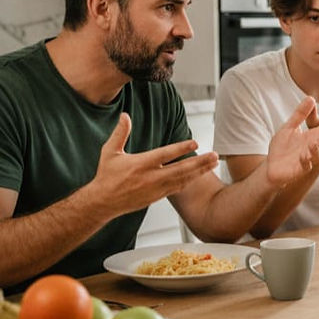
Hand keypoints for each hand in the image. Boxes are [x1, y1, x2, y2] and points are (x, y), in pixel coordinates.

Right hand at [88, 113, 217, 216]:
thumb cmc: (106, 176)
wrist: (103, 202)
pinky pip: (178, 188)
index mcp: (140, 164)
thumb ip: (120, 133)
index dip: (180, 148)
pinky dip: (191, 180)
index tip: (195, 142)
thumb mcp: (109, 152)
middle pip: (181, 169)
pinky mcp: (158, 196)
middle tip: (215, 155)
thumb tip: (125, 115)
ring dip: (200, 171)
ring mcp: (156, 188)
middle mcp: (151, 177)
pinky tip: (201, 174)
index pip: (165, 154)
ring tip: (214, 163)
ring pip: (183, 179)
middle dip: (200, 162)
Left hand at [264, 97, 318, 186]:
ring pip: (317, 153)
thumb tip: (311, 97)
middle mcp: (314, 147)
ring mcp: (308, 158)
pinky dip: (306, 161)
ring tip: (314, 143)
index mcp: (313, 136)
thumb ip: (300, 113)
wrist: (272, 167)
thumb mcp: (290, 127)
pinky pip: (305, 165)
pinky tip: (304, 157)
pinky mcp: (300, 169)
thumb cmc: (282, 147)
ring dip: (317, 148)